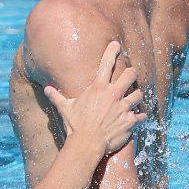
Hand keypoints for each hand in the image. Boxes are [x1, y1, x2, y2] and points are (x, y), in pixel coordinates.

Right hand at [44, 41, 145, 157]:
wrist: (87, 144)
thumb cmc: (75, 125)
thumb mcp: (65, 108)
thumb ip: (57, 96)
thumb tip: (46, 89)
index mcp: (98, 87)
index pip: (106, 63)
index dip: (112, 50)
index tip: (116, 44)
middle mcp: (113, 94)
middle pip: (130, 74)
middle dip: (132, 73)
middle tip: (131, 75)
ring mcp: (123, 107)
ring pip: (139, 94)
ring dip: (137, 95)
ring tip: (135, 98)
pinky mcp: (130, 121)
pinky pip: (142, 115)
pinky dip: (141, 116)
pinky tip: (139, 117)